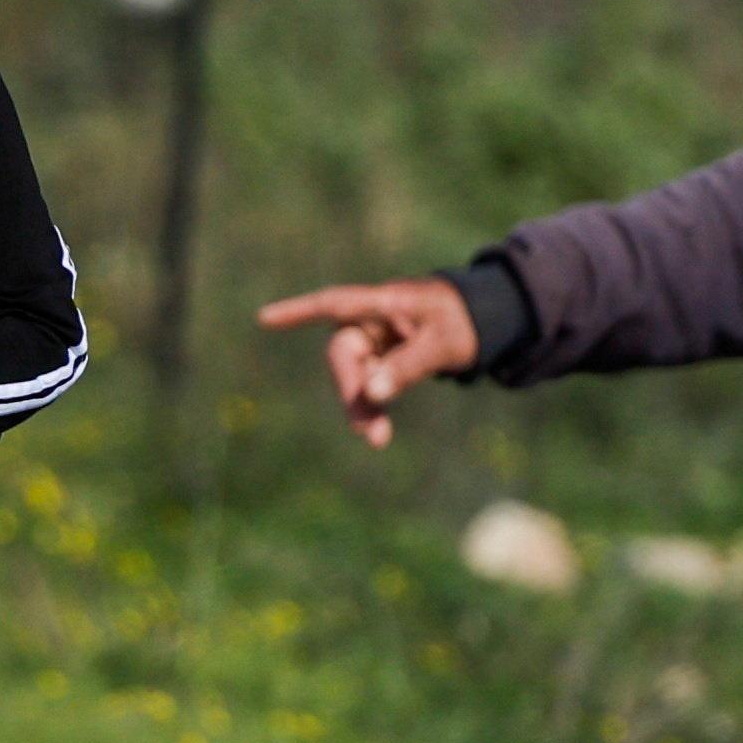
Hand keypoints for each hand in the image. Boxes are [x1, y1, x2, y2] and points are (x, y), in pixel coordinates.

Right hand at [256, 276, 479, 444]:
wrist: (479, 322)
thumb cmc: (459, 322)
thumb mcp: (442, 344)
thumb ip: (408, 366)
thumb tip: (372, 394)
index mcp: (383, 303)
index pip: (333, 304)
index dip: (298, 311)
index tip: (264, 318)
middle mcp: (370, 322)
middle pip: (343, 353)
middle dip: (350, 389)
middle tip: (366, 429)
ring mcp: (374, 343)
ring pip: (354, 376)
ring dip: (360, 406)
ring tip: (376, 440)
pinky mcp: (381, 362)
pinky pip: (369, 386)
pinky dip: (372, 408)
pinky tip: (377, 434)